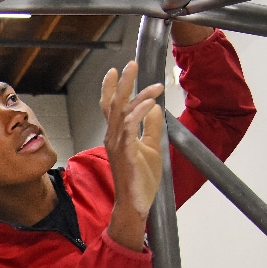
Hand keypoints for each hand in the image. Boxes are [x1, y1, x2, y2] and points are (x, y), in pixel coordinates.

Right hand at [101, 60, 165, 251]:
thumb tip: (154, 107)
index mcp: (117, 135)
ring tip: (153, 84)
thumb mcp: (152, 147)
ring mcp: (117, 145)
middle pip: (114, 104)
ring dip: (137, 95)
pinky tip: (149, 104)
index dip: (112, 88)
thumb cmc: (140, 180)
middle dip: (124, 82)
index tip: (117, 70)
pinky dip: (138, 114)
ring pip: (123, 113)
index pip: (111, 107)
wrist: (136, 204)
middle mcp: (113, 137)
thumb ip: (152, 126)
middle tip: (132, 64)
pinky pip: (129, 129)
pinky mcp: (125, 154)